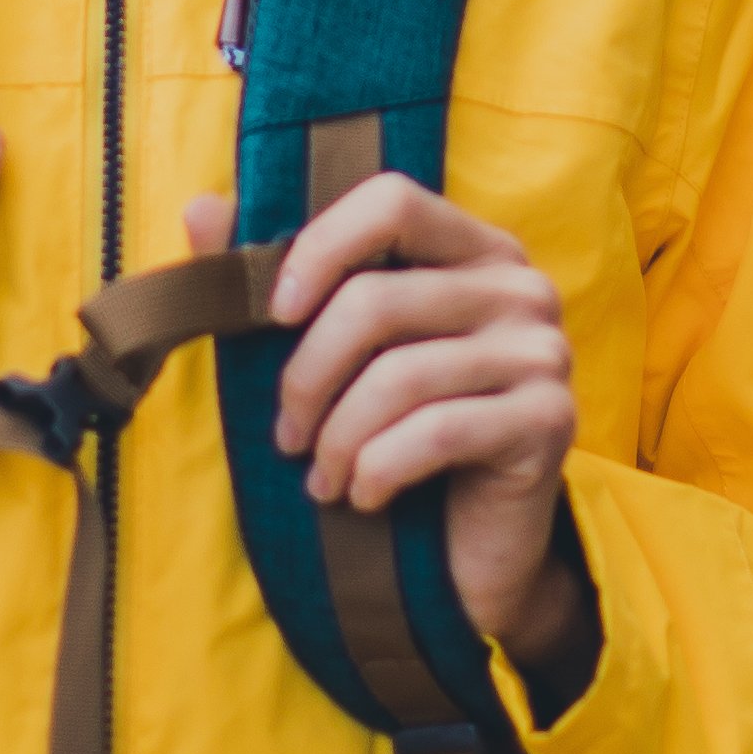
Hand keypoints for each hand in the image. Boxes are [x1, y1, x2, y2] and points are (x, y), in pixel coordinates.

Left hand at [235, 172, 594, 685]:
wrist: (473, 552)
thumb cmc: (397, 437)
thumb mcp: (336, 356)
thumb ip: (279, 279)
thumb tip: (202, 209)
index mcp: (473, 249)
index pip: (392, 201)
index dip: (321, 248)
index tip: (274, 313)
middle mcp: (520, 287)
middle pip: (378, 300)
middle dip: (308, 377)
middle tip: (286, 436)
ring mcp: (544, 351)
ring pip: (401, 375)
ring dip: (338, 438)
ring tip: (321, 478)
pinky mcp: (550, 421)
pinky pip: (438, 431)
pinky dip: (379, 469)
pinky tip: (363, 495)